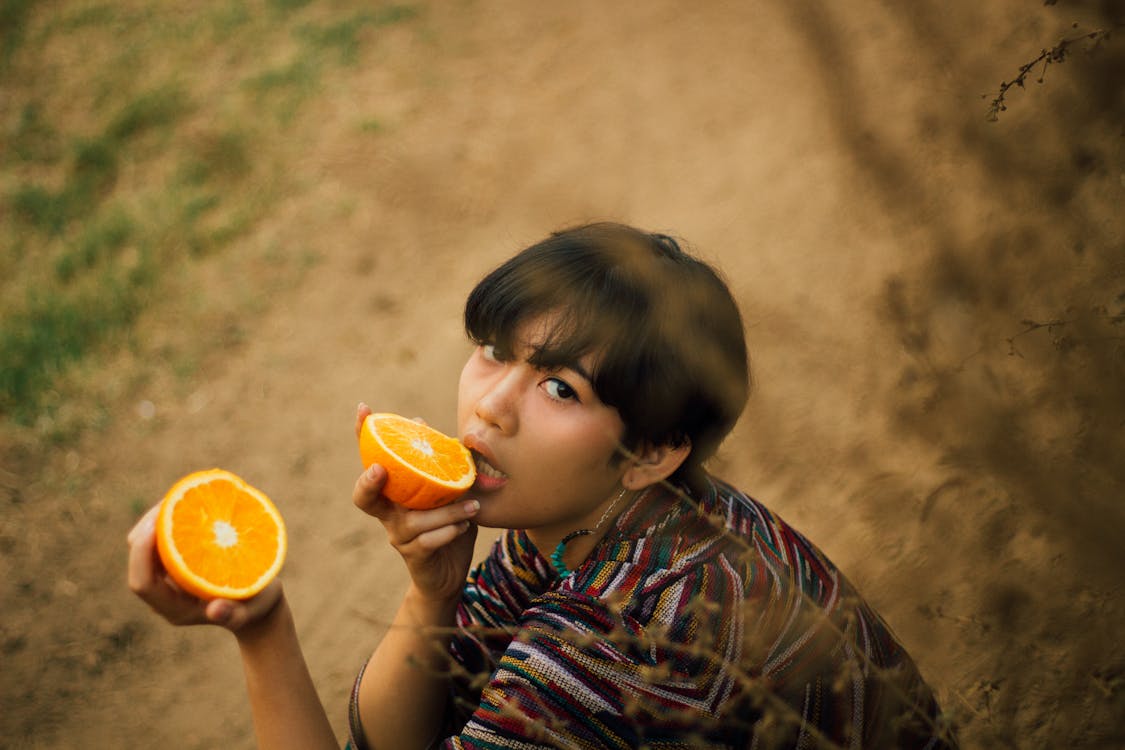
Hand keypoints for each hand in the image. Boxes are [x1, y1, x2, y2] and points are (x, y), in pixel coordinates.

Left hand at [127, 505, 282, 631]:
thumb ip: (234, 616)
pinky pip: (161, 538)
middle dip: (147, 528)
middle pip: (138, 559)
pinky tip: (188, 502)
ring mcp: (168, 577)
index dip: (142, 554)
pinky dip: (170, 520)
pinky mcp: (176, 562)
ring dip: (157, 519)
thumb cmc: (254, 609)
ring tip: (178, 496)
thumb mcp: (250, 612)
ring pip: (145, 545)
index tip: (158, 523)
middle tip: (169, 501)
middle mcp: (164, 593)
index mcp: (174, 609)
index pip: (142, 583)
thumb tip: (216, 611)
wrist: (256, 606)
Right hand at [353, 403, 478, 602]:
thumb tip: (434, 425)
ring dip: (445, 511)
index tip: (363, 410)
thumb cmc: (447, 525)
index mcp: (395, 493)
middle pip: (364, 498)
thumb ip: (442, 464)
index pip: (372, 461)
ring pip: (414, 520)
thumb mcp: (449, 491)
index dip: (363, 437)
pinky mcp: (414, 557)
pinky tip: (464, 526)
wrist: (450, 572)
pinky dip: (448, 532)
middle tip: (379, 469)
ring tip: (471, 505)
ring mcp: (399, 536)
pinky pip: (428, 542)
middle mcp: (390, 514)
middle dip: (368, 482)